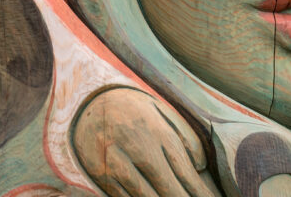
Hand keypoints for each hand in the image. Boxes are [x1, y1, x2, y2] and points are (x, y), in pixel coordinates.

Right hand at [72, 87, 219, 196]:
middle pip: (167, 188)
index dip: (199, 192)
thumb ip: (185, 136)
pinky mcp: (101, 174)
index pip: (184, 171)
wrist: (89, 102)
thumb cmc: (136, 111)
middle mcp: (138, 147)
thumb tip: (201, 166)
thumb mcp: (163, 114)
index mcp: (158, 131)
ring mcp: (117, 162)